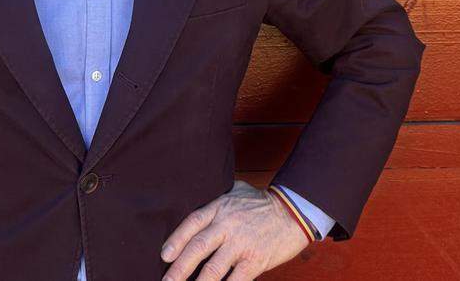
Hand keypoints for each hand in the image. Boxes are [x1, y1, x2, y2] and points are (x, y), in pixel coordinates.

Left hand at [160, 180, 310, 280]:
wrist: (294, 211)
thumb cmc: (262, 202)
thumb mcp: (236, 190)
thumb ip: (216, 197)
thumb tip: (197, 197)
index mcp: (220, 208)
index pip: (192, 223)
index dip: (176, 239)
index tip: (165, 255)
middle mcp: (227, 226)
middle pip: (197, 248)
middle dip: (179, 269)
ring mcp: (241, 245)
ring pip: (212, 269)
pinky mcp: (255, 261)